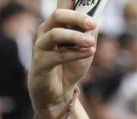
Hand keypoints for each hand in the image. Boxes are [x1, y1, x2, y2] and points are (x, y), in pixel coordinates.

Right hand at [28, 0, 97, 118]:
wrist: (59, 92)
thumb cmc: (71, 66)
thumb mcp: (85, 49)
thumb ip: (89, 33)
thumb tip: (96, 18)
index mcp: (57, 24)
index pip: (62, 5)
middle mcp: (46, 31)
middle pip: (58, 15)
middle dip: (77, 17)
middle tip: (93, 24)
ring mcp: (41, 46)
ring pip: (55, 34)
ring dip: (76, 37)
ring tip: (92, 42)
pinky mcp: (40, 62)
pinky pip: (58, 55)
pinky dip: (75, 54)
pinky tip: (89, 52)